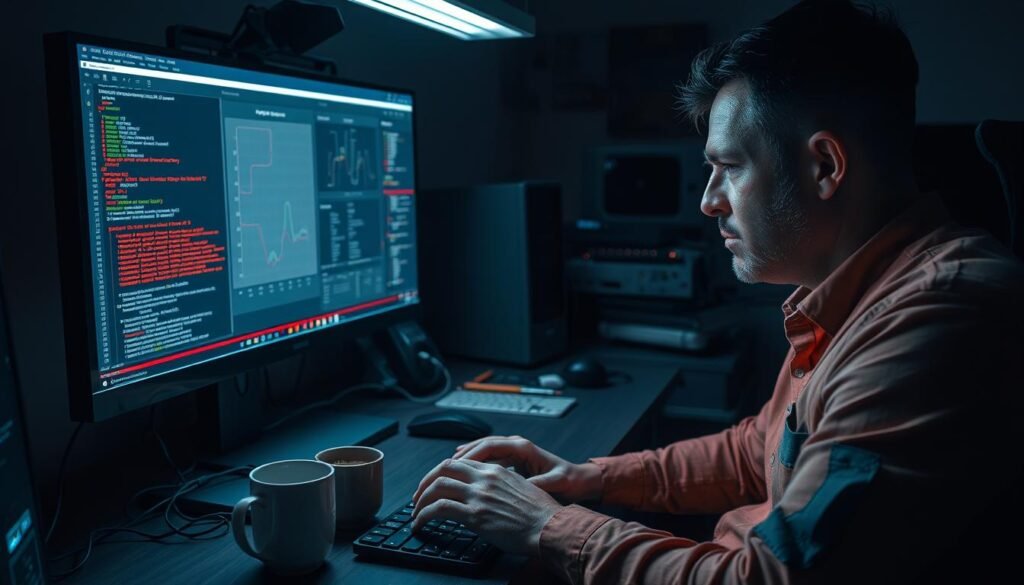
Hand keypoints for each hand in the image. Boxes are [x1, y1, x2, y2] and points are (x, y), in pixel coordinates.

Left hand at [411, 458, 560, 555]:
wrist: (551, 528)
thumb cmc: (541, 515)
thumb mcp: (521, 490)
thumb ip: (502, 486)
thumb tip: (490, 494)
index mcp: (496, 471)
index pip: (460, 463)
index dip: (442, 472)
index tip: (434, 484)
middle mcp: (485, 478)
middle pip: (444, 468)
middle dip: (425, 482)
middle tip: (418, 497)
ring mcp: (479, 495)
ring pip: (437, 486)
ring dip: (421, 499)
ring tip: (416, 512)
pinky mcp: (474, 514)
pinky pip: (439, 508)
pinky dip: (423, 515)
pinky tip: (420, 523)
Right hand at [452, 435, 602, 502]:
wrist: (581, 481)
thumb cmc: (570, 482)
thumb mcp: (554, 484)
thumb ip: (536, 485)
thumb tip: (520, 490)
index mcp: (524, 448)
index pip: (490, 446)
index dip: (470, 455)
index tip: (454, 465)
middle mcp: (517, 446)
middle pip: (482, 445)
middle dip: (461, 456)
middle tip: (442, 469)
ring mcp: (515, 452)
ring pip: (483, 451)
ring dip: (465, 459)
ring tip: (446, 470)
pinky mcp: (514, 461)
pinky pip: (489, 459)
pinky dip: (475, 464)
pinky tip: (463, 471)